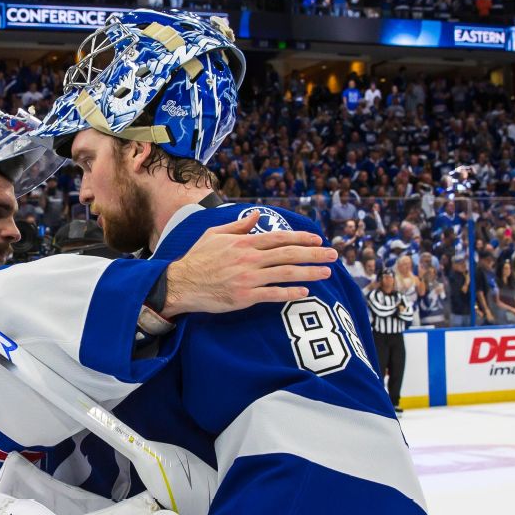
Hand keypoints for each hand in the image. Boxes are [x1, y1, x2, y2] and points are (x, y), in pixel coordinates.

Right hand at [162, 213, 335, 316]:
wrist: (181, 283)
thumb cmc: (197, 259)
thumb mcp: (215, 235)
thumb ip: (238, 227)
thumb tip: (255, 217)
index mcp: (244, 243)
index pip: (279, 237)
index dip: (301, 237)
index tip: (317, 239)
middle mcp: (250, 259)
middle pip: (289, 254)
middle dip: (314, 254)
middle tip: (334, 255)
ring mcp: (249, 278)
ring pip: (286, 273)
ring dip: (309, 272)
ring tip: (327, 273)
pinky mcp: (245, 297)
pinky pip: (273, 295)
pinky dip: (290, 293)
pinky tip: (305, 292)